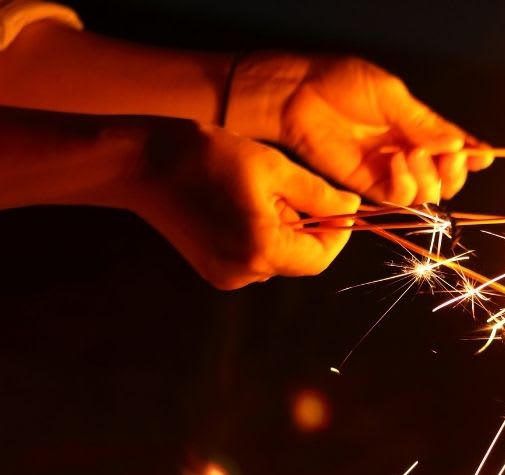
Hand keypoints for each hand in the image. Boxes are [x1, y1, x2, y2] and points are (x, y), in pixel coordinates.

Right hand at [128, 119, 359, 289]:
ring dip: (285, 227)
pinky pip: (257, 256)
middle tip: (291, 187)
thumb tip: (352, 209)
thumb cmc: (206, 157)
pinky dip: (263, 233)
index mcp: (261, 250)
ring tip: (259, 191)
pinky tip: (242, 204)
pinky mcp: (213, 270)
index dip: (338, 232)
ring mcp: (225, 275)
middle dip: (309, 225)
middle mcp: (244, 273)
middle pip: (301, 259)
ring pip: (280, 257)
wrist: (141, 163)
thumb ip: (319, 194)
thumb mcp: (273, 168)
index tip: (341, 203)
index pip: (322, 257)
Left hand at [225, 54, 492, 204]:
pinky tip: (396, 163)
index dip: (473, 156)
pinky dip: (406, 185)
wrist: (302, 96)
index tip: (482, 157)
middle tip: (449, 156)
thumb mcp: (392, 97)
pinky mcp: (369, 185)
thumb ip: (425, 124)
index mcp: (419, 127)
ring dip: (429, 177)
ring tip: (411, 153)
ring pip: (428, 193)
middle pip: (447, 179)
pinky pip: (400, 198)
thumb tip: (460, 144)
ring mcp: (390, 171)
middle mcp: (409, 152)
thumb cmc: (343, 84)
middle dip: (454, 172)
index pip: (456, 147)